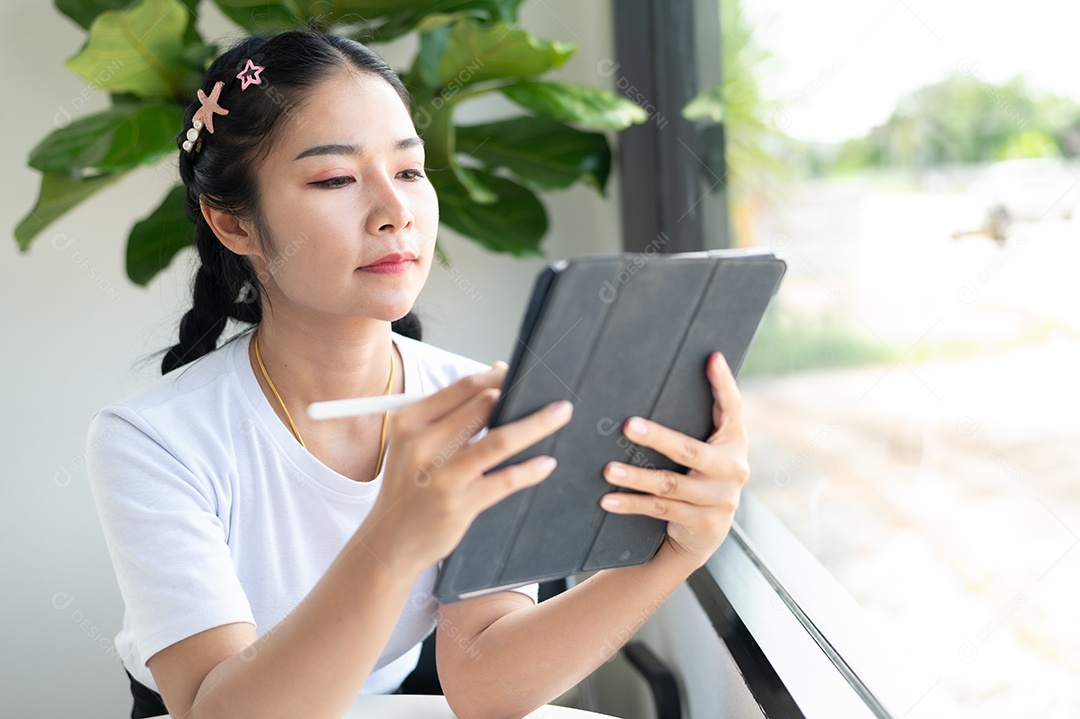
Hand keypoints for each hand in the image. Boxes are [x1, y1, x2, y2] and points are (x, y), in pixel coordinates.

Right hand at [363, 362, 573, 573]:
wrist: (390, 542)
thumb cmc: (409, 487)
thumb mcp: (415, 444)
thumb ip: (449, 414)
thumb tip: (496, 377)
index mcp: (409, 422)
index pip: (463, 387)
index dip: (497, 377)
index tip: (520, 373)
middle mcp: (422, 445)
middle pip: (484, 407)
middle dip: (520, 395)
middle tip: (549, 392)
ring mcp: (441, 476)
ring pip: (499, 440)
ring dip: (536, 424)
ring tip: (560, 413)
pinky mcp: (459, 504)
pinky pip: (504, 480)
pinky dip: (530, 469)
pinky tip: (546, 462)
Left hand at [599, 352, 749, 568]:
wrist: (707, 533)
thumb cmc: (700, 477)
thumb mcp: (707, 449)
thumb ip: (698, 422)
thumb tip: (664, 380)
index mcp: (734, 442)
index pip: (732, 408)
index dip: (724, 383)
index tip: (712, 358)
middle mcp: (733, 469)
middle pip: (690, 451)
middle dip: (658, 438)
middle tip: (628, 426)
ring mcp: (719, 498)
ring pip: (669, 485)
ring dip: (636, 477)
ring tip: (608, 470)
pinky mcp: (702, 522)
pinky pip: (660, 510)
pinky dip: (632, 504)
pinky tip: (608, 500)